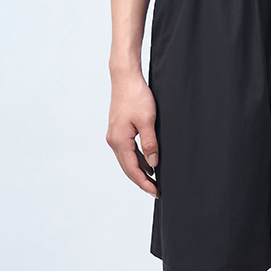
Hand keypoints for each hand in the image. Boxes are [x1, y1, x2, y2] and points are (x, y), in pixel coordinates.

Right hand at [107, 71, 159, 195]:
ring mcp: (114, 135)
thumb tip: (153, 164)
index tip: (156, 192)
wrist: (125, 78)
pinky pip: (127, 150)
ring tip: (154, 180)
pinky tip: (147, 162)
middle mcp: (113, 140)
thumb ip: (150, 143)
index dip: (144, 182)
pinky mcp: (118, 130)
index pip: (132, 169)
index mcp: (119, 140)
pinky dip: (137, 159)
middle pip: (127, 167)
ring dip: (139, 170)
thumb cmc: (136, 96)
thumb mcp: (148, 120)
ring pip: (127, 160)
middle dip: (141, 180)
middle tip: (156, 190)